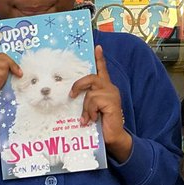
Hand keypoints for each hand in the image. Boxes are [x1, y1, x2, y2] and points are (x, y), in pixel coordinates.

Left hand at [71, 45, 130, 161]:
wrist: (112, 137)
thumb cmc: (100, 123)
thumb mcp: (91, 108)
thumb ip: (86, 100)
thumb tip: (72, 97)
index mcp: (105, 88)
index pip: (102, 70)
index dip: (100, 58)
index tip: (97, 47)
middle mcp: (110, 88)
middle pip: (91, 78)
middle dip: (78, 86)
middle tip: (71, 95)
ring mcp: (112, 95)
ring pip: (90, 93)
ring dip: (86, 107)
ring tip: (88, 118)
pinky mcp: (112, 102)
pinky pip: (94, 102)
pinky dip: (90, 112)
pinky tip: (94, 119)